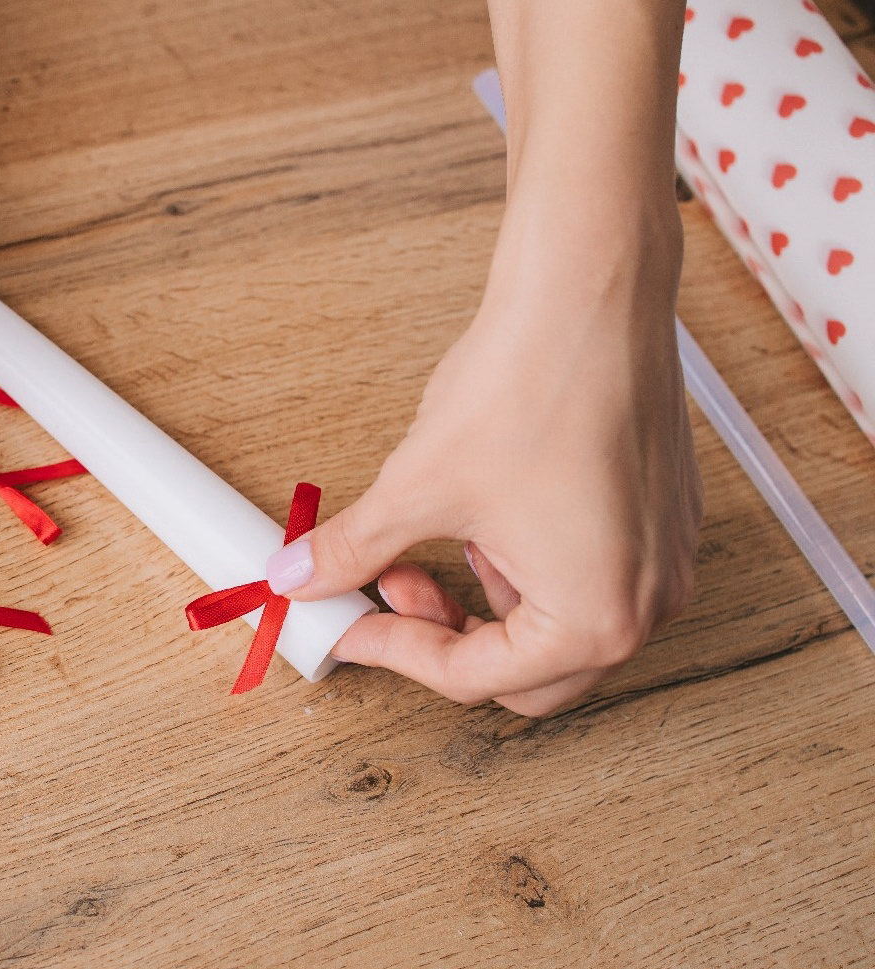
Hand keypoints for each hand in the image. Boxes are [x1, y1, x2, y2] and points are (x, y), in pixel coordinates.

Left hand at [269, 202, 701, 715]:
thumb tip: (302, 576)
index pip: (474, 677)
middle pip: (528, 675)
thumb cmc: (533, 383)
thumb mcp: (418, 487)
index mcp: (595, 620)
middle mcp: (648, 604)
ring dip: (488, 600)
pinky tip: (487, 513)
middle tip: (392, 589)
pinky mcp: (664, 517)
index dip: (396, 651)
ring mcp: (665, 560)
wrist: (590, 291)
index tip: (353, 624)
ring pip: (559, 626)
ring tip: (436, 538)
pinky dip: (531, 565)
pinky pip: (592, 574)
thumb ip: (355, 550)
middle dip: (449, 637)